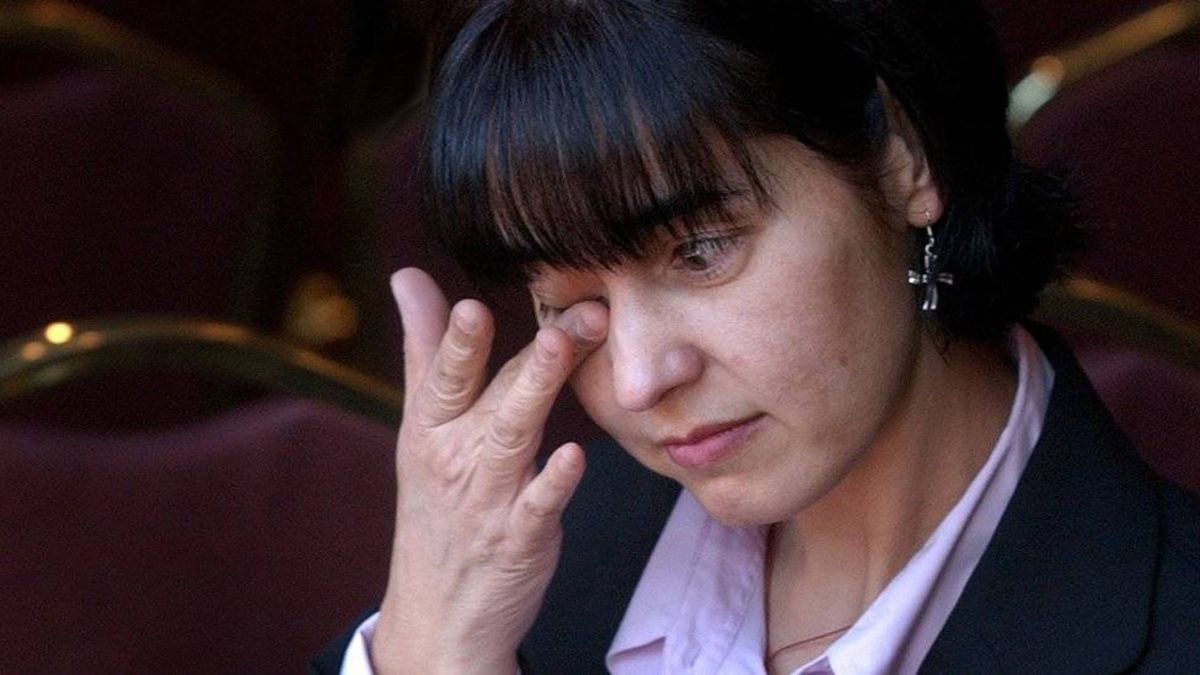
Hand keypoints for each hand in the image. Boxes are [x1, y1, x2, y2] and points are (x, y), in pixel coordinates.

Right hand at [370, 268, 607, 673]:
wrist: (437, 612)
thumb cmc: (435, 502)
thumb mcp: (420, 426)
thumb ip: (424, 350)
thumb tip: (408, 276)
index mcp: (431, 426)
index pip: (444, 376)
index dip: (456, 342)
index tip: (471, 305)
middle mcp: (456, 458)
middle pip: (496, 397)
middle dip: (531, 356)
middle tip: (569, 317)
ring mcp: (489, 500)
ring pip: (515, 438)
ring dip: (539, 393)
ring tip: (562, 351)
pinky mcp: (522, 538)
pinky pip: (539, 507)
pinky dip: (553, 482)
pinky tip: (573, 456)